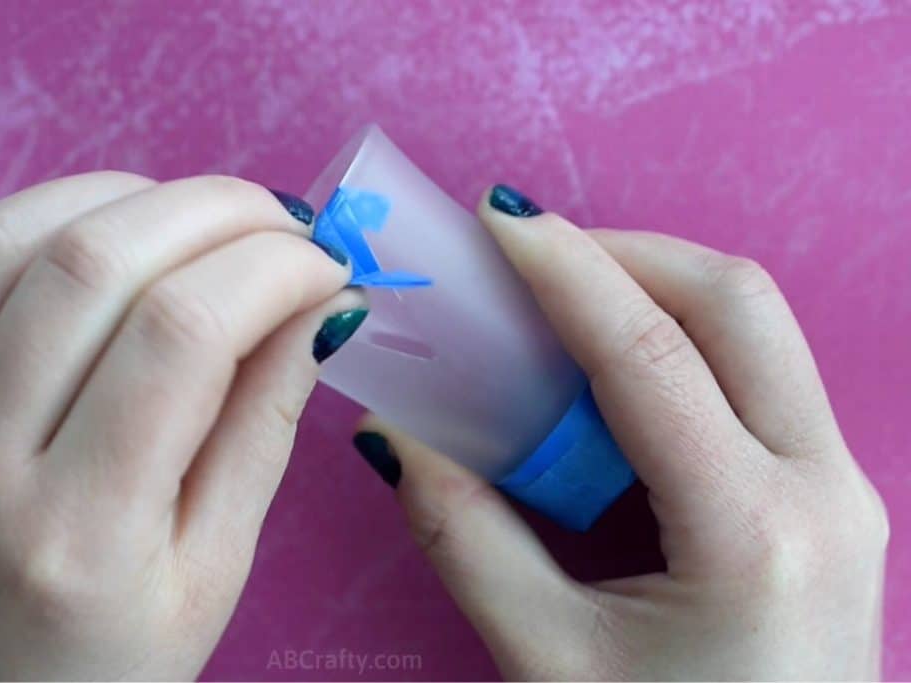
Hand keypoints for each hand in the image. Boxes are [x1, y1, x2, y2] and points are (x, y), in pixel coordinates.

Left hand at [0, 172, 363, 678]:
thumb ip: (263, 428)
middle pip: (98, 263)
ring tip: (201, 222)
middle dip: (216, 210)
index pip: (184, 333)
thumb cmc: (102, 664)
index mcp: (80, 532)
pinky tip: (109, 234)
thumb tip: (318, 308)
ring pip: (12, 238)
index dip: (274, 268)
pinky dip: (45, 216)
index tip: (326, 266)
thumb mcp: (211, 572)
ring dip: (130, 198)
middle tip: (282, 225)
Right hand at [354, 185, 887, 679]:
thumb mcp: (549, 662)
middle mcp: (822, 488)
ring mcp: (843, 489)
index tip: (499, 218)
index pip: (649, 353)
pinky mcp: (832, 498)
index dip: (564, 268)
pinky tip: (614, 376)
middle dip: (627, 253)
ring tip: (563, 305)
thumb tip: (395, 436)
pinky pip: (761, 377)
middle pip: (736, 303)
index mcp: (752, 531)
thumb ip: (465, 539)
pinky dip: (684, 345)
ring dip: (657, 292)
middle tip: (531, 259)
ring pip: (759, 331)